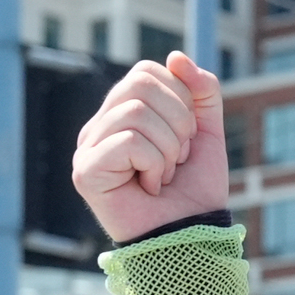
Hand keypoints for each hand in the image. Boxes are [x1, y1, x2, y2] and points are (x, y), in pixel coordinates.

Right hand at [72, 52, 229, 241]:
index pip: (147, 72)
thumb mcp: (207, 133)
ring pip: (136, 112)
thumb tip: (176, 57)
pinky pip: (130, 141)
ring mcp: (87, 149)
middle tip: (177, 159)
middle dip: (177, 123)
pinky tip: (151, 188)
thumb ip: (201, 93)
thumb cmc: (195, 191)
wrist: (193, 238)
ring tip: (164, 176)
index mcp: (122, 114)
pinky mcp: (86, 171)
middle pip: (139, 84)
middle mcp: (99, 127)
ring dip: (168, 149)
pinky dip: (155, 164)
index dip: (181, 100)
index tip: (187, 138)